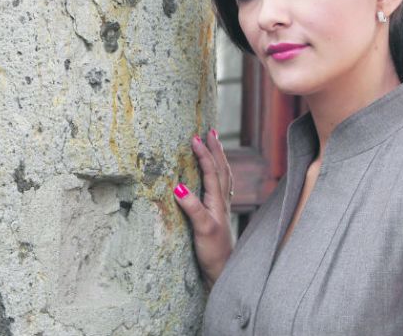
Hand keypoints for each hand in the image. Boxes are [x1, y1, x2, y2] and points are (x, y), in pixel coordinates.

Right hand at [173, 128, 235, 288]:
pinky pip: (221, 186)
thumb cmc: (213, 252)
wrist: (224, 270)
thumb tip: (178, 187)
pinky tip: (217, 174)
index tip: (194, 138)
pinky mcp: (218, 214)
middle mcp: (222, 201)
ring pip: (224, 176)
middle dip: (216, 149)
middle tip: (210, 131)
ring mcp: (221, 207)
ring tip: (215, 144)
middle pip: (222, 169)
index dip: (204, 154)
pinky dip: (219, 173)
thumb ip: (193, 208)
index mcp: (217, 201)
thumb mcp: (201, 229)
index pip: (211, 171)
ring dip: (219, 158)